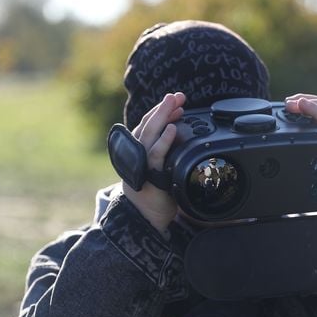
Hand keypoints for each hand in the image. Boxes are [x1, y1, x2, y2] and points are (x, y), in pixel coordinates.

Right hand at [122, 92, 186, 233]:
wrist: (146, 220)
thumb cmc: (156, 195)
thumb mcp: (163, 169)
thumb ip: (167, 153)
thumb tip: (180, 134)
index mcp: (138, 150)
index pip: (148, 125)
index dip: (161, 111)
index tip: (177, 102)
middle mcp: (136, 154)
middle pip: (148, 125)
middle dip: (163, 108)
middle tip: (176, 95)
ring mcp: (140, 164)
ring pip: (149, 135)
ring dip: (162, 117)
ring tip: (174, 104)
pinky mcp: (147, 175)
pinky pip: (155, 155)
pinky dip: (164, 141)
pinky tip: (172, 129)